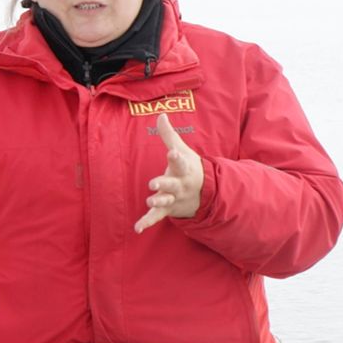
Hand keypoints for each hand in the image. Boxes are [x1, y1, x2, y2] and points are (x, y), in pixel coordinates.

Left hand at [134, 113, 204, 233]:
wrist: (206, 192)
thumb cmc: (188, 167)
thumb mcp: (181, 150)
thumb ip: (168, 135)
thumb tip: (161, 114)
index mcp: (183, 168)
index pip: (180, 161)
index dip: (176, 157)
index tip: (172, 152)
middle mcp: (179, 184)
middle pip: (172, 184)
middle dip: (164, 183)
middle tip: (154, 183)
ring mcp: (174, 198)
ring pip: (166, 201)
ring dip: (158, 201)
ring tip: (150, 201)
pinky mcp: (168, 209)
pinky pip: (156, 217)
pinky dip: (147, 222)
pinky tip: (137, 228)